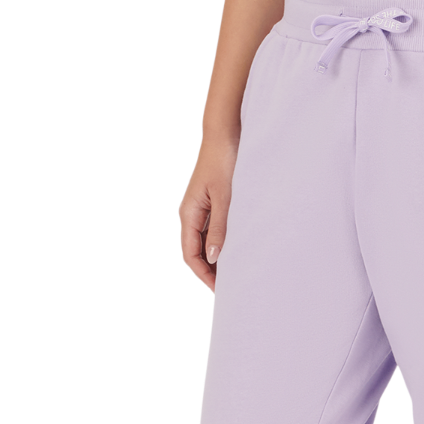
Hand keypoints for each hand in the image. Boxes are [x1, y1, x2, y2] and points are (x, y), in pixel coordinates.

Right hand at [179, 139, 238, 291]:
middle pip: (195, 252)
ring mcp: (200, 209)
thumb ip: (219, 228)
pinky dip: (221, 244)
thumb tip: (214, 257)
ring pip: (204, 243)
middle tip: (230, 286)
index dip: (203, 273)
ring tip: (235, 272)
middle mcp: (191, 214)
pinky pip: (211, 231)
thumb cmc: (223, 161)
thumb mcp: (224, 198)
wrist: (224, 134)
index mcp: (189, 214)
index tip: (220, 288)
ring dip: (216, 259)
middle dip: (209, 270)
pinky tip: (235, 251)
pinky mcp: (210, 204)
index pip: (190, 254)